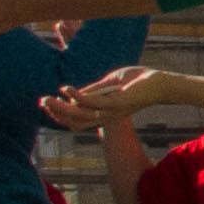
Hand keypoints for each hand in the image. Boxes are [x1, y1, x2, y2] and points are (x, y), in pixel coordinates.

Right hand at [40, 65, 203, 131]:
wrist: (161, 82)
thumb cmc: (137, 81)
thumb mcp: (110, 84)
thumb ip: (93, 89)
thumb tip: (71, 93)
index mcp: (102, 114)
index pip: (76, 121)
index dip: (59, 115)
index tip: (45, 103)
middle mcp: (105, 116)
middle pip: (74, 122)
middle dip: (56, 113)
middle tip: (42, 101)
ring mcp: (111, 111)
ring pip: (80, 115)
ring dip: (62, 108)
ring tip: (49, 98)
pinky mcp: (118, 103)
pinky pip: (93, 103)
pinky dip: (78, 97)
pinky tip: (67, 89)